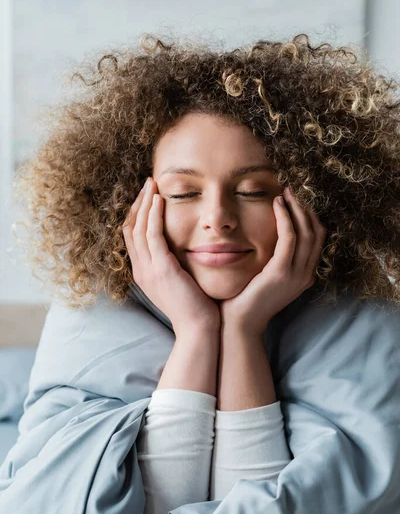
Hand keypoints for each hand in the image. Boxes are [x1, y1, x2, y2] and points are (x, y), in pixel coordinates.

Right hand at [122, 177, 220, 335]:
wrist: (199, 329)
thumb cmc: (196, 308)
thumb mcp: (181, 283)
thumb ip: (176, 265)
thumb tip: (184, 249)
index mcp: (144, 273)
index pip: (133, 237)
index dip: (138, 214)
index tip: (148, 197)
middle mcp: (141, 270)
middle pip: (130, 228)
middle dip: (138, 203)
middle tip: (148, 183)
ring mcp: (148, 269)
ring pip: (138, 228)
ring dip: (144, 203)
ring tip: (152, 184)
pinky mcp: (161, 268)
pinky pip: (152, 234)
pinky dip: (154, 214)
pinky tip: (160, 199)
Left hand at [219, 186, 326, 335]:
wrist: (238, 325)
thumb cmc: (244, 301)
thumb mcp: (264, 279)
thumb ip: (272, 262)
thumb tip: (265, 239)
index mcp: (303, 276)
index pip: (316, 240)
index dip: (309, 217)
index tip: (295, 200)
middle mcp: (305, 275)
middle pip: (316, 232)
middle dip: (306, 208)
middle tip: (292, 190)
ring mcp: (296, 275)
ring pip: (306, 231)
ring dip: (296, 208)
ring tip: (284, 192)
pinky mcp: (281, 272)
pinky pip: (289, 237)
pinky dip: (285, 217)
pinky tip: (276, 204)